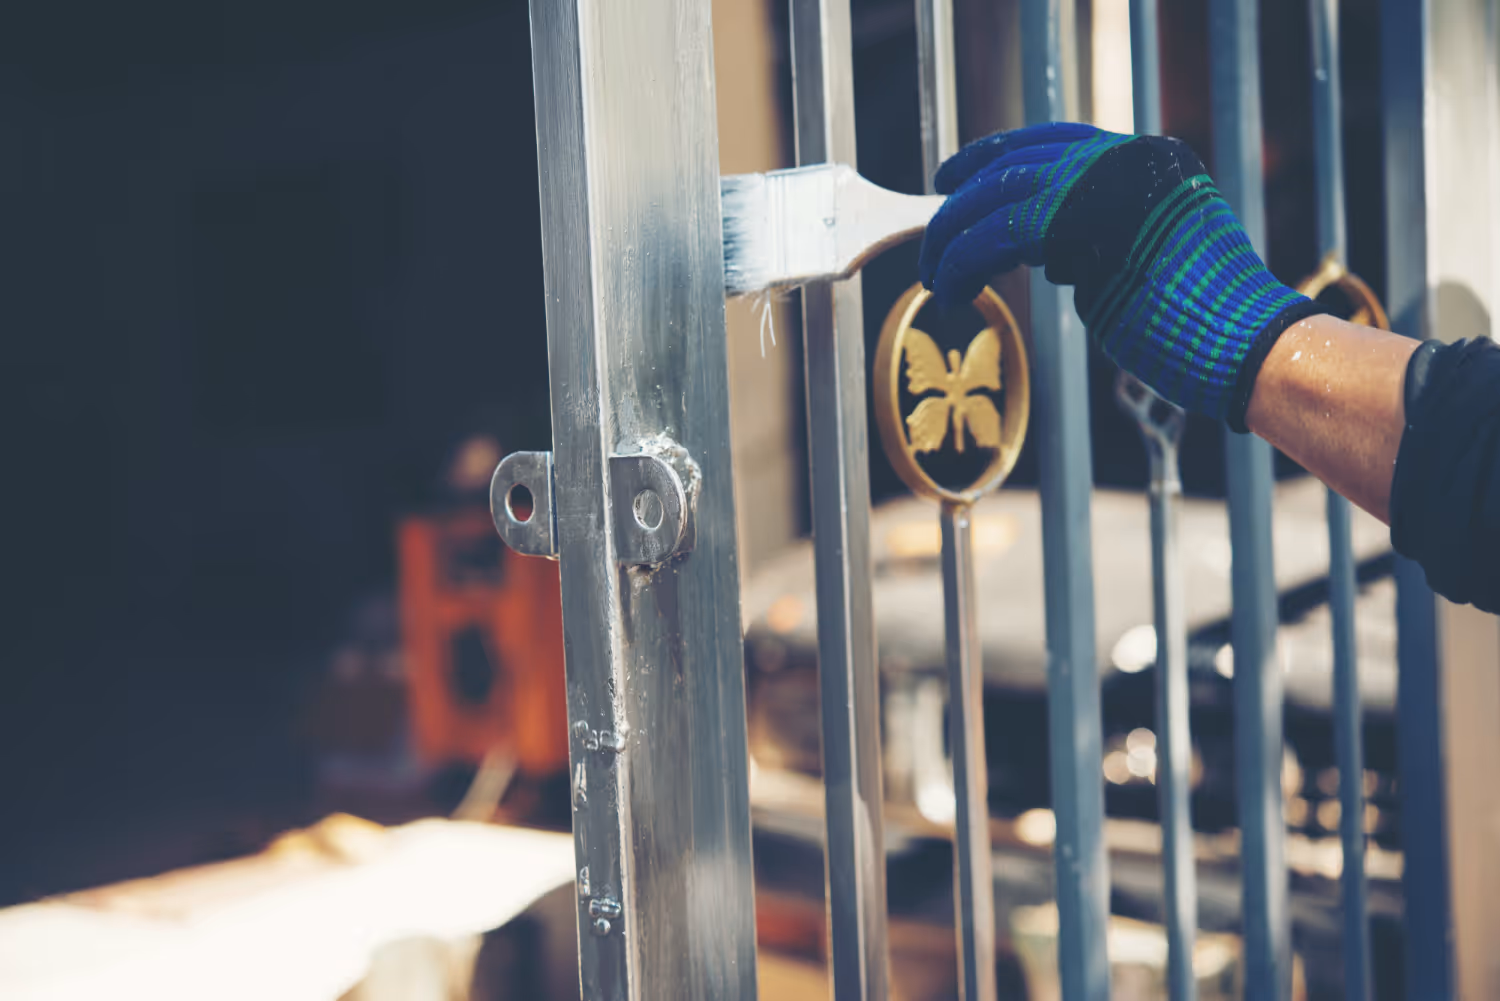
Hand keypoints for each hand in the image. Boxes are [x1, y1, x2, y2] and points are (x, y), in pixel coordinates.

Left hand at [918, 122, 1327, 429]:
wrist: (1251, 346)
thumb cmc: (1201, 324)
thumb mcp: (1145, 258)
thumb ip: (1094, 238)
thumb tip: (1037, 246)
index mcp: (1148, 161)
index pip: (1053, 141)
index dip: (995, 154)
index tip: (952, 178)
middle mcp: (1130, 160)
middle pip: (1018, 164)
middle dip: (960, 203)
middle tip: (929, 241)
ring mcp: (1112, 188)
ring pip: (1001, 197)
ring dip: (953, 240)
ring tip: (934, 281)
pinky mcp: (1089, 228)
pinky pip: (1001, 235)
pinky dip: (964, 264)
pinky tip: (953, 293)